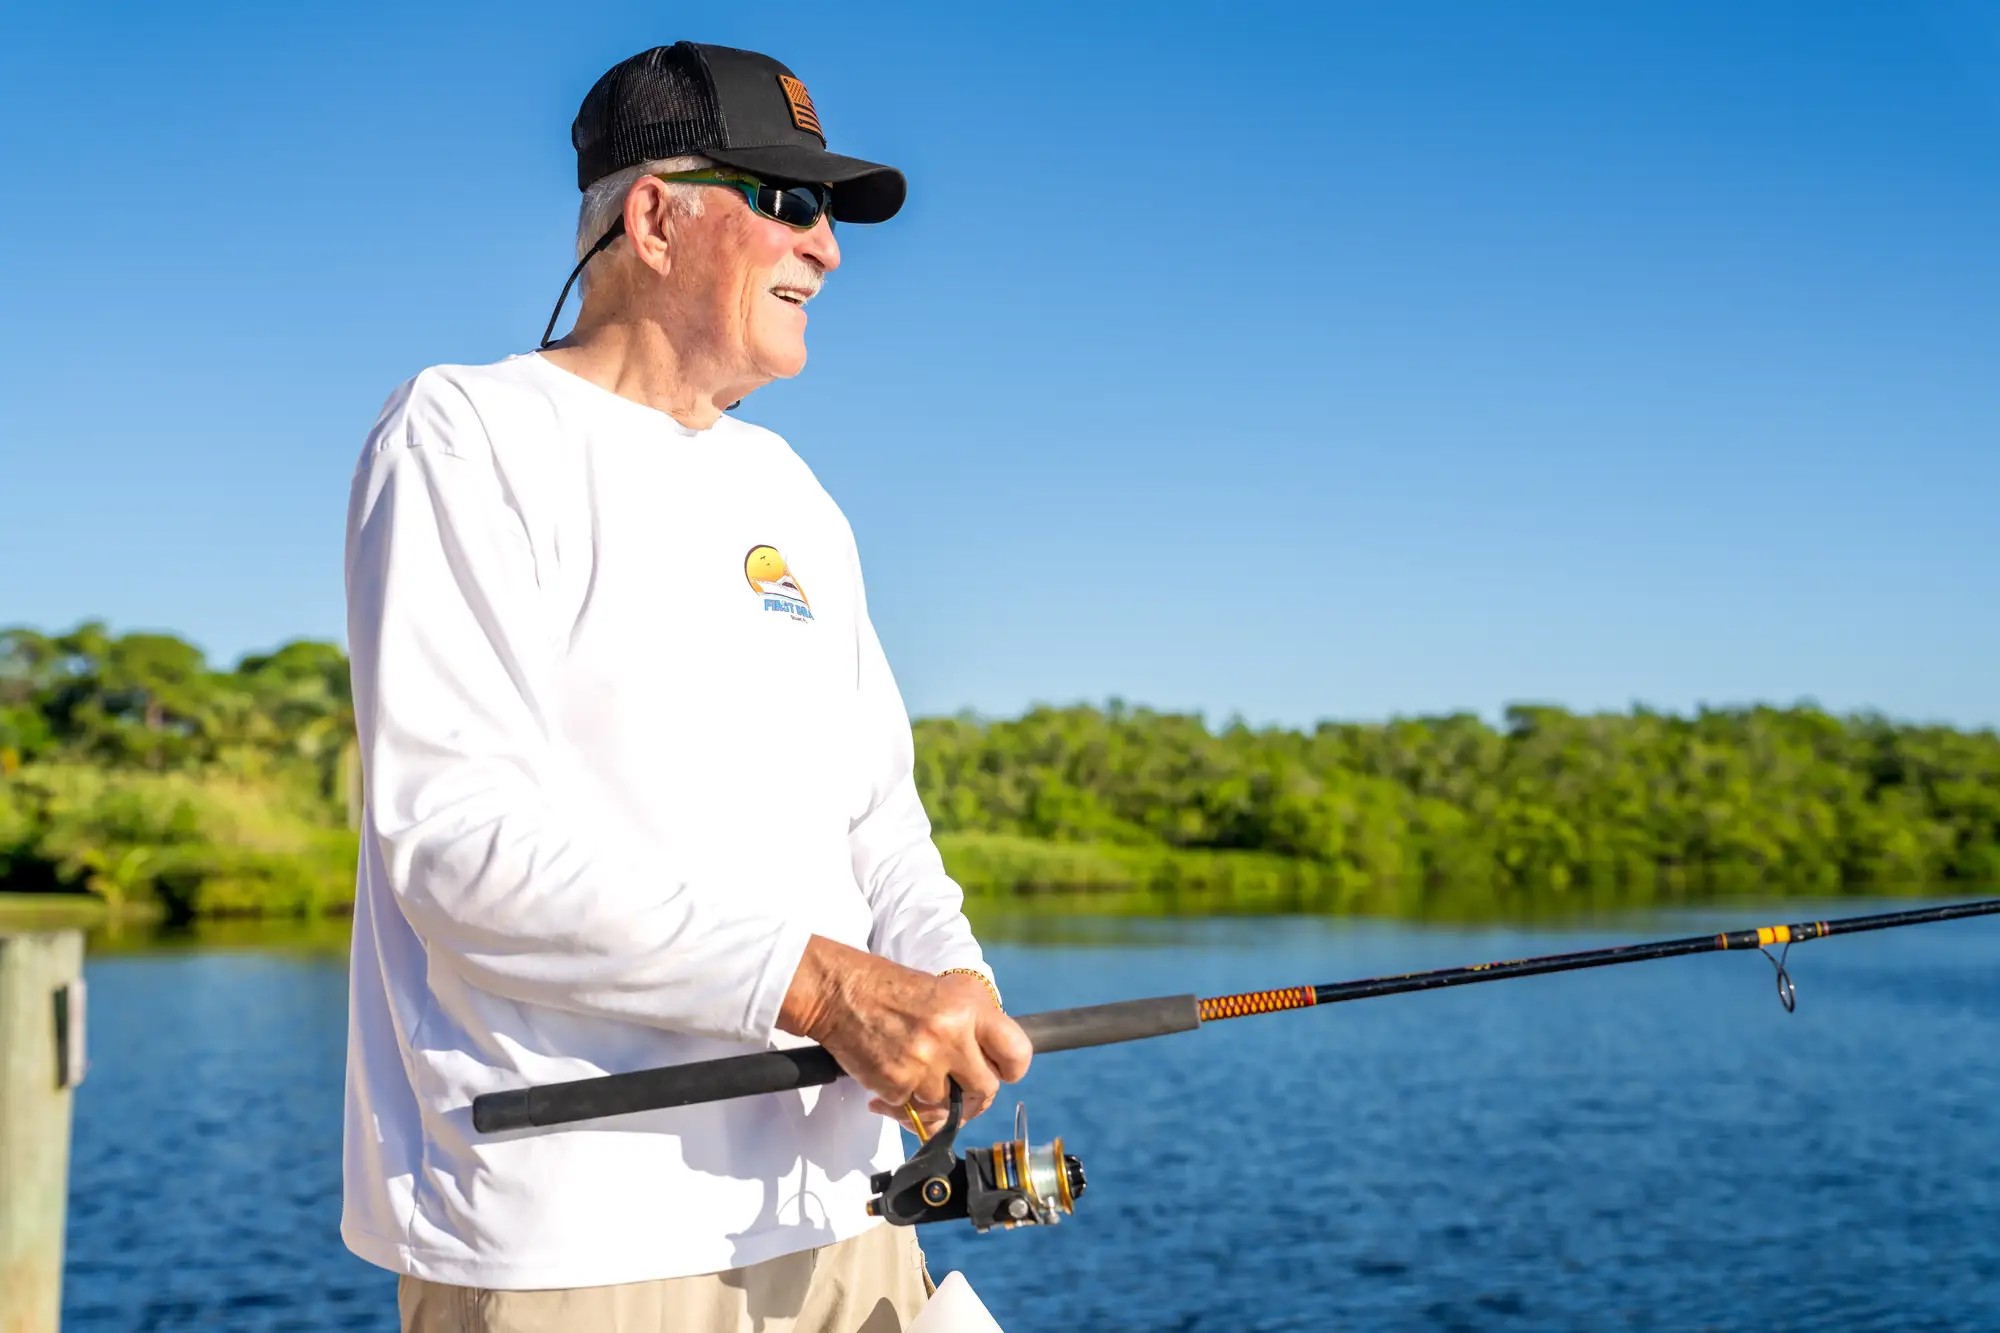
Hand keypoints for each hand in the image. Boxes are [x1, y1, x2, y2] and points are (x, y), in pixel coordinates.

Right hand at [778, 937, 1030, 1132]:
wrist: (840, 992)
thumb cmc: (892, 990)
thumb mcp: (947, 991)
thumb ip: (975, 1026)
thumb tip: (994, 1065)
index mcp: (969, 1008)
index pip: (1018, 1053)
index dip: (1012, 1069)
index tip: (1001, 1071)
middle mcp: (950, 1035)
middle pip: (986, 1090)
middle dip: (974, 1095)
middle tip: (959, 1088)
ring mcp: (923, 1063)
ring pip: (947, 1106)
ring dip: (933, 1098)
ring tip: (916, 1075)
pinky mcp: (896, 1084)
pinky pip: (913, 1110)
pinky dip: (903, 1102)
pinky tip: (890, 1081)